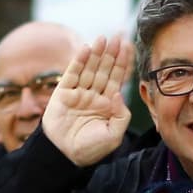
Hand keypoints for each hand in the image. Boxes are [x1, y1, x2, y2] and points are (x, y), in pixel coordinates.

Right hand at [43, 36, 133, 166]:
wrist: (66, 156)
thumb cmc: (91, 149)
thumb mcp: (114, 135)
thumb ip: (121, 114)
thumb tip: (118, 93)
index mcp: (108, 103)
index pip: (118, 78)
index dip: (123, 62)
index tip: (129, 46)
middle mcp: (94, 95)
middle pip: (105, 69)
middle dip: (111, 53)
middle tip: (118, 35)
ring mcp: (79, 93)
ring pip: (89, 69)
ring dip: (96, 53)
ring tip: (103, 38)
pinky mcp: (63, 94)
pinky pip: (72, 74)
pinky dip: (78, 61)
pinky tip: (85, 49)